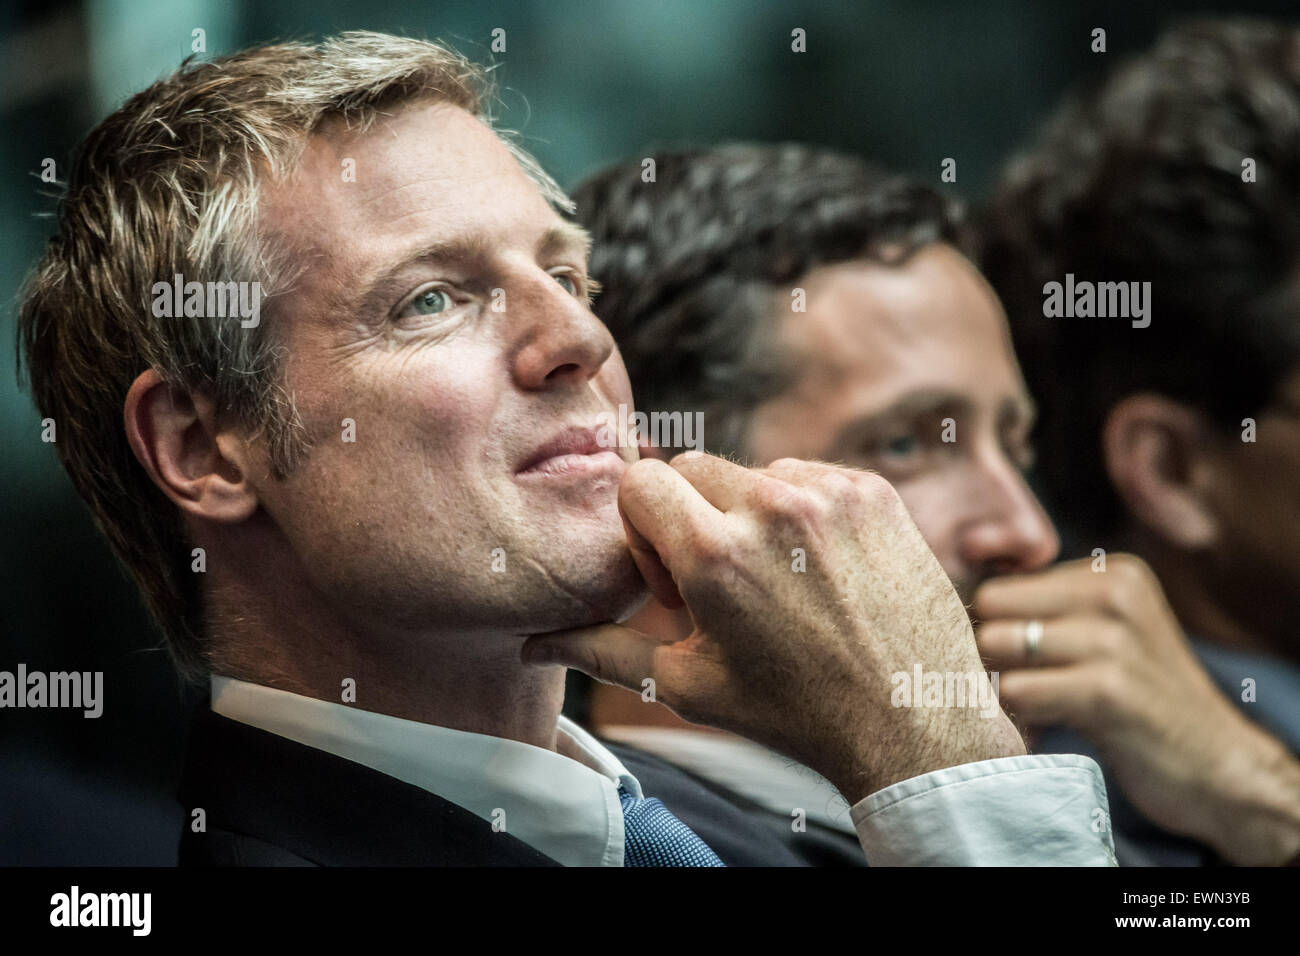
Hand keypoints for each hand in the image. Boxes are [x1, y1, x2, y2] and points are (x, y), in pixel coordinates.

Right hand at [522, 452, 1024, 803]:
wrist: (909, 722)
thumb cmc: (792, 712)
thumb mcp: (686, 684)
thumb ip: (602, 650)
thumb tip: (535, 643)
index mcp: (715, 553)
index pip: (642, 482)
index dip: (645, 529)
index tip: (675, 577)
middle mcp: (772, 507)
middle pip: (693, 468)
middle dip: (692, 516)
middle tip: (723, 582)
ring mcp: (831, 493)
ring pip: (754, 471)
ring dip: (750, 512)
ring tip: (778, 579)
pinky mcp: (874, 492)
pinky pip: (812, 475)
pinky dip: (804, 509)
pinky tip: (819, 568)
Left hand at [974, 554, 1299, 864]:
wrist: (1217, 765)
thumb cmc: (1142, 701)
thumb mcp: (1106, 635)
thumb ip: (1048, 610)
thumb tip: (954, 604)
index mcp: (1113, 573)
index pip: (1001, 585)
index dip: (995, 629)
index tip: (1018, 662)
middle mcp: (1115, 594)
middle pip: (992, 609)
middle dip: (992, 653)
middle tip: (1024, 686)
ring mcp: (1114, 641)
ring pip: (997, 647)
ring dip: (1005, 686)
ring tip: (1042, 706)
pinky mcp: (1108, 690)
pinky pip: (1017, 691)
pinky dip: (1020, 715)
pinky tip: (1052, 726)